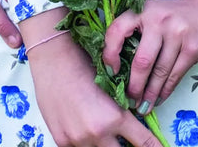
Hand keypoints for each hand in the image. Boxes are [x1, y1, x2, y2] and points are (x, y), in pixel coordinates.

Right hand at [27, 31, 161, 146]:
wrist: (54, 60)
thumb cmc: (84, 64)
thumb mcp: (111, 87)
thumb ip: (121, 110)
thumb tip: (133, 121)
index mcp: (115, 117)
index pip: (143, 142)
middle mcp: (98, 133)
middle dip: (126, 145)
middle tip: (128, 138)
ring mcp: (78, 140)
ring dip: (106, 143)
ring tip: (102, 126)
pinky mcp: (62, 142)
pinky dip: (86, 141)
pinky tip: (84, 126)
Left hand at [102, 0, 197, 111]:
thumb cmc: (176, 15)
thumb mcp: (154, 14)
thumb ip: (138, 33)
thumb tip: (119, 69)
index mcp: (144, 10)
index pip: (118, 30)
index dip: (109, 53)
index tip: (111, 72)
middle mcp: (160, 19)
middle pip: (142, 61)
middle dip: (134, 86)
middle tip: (129, 100)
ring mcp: (178, 33)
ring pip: (159, 72)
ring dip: (150, 94)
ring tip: (143, 106)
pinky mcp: (193, 47)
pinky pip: (175, 75)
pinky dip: (165, 91)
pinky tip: (159, 99)